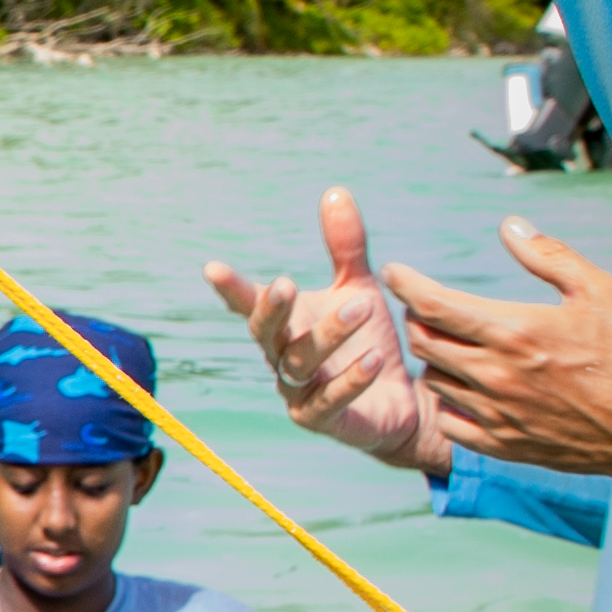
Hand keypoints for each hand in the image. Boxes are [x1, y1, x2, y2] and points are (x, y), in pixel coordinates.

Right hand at [199, 188, 447, 477]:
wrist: (398, 401)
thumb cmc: (368, 341)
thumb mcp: (359, 287)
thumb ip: (345, 246)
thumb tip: (335, 191)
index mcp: (284, 325)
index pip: (250, 304)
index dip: (231, 289)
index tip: (212, 268)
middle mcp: (282, 357)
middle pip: (265, 334)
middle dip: (272, 310)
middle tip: (284, 284)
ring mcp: (299, 392)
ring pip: (299, 364)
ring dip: (327, 336)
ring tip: (361, 310)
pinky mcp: (324, 420)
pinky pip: (330, 401)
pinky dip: (350, 380)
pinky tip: (372, 358)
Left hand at [389, 220, 611, 479]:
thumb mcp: (598, 289)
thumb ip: (548, 255)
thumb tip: (509, 225)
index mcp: (514, 332)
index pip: (435, 305)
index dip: (406, 284)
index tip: (394, 272)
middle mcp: (496, 375)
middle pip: (425, 342)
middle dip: (418, 318)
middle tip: (428, 306)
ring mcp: (497, 414)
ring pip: (435, 381)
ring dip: (434, 358)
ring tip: (452, 344)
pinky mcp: (504, 445)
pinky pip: (451, 422)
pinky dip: (448, 401)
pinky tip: (464, 388)